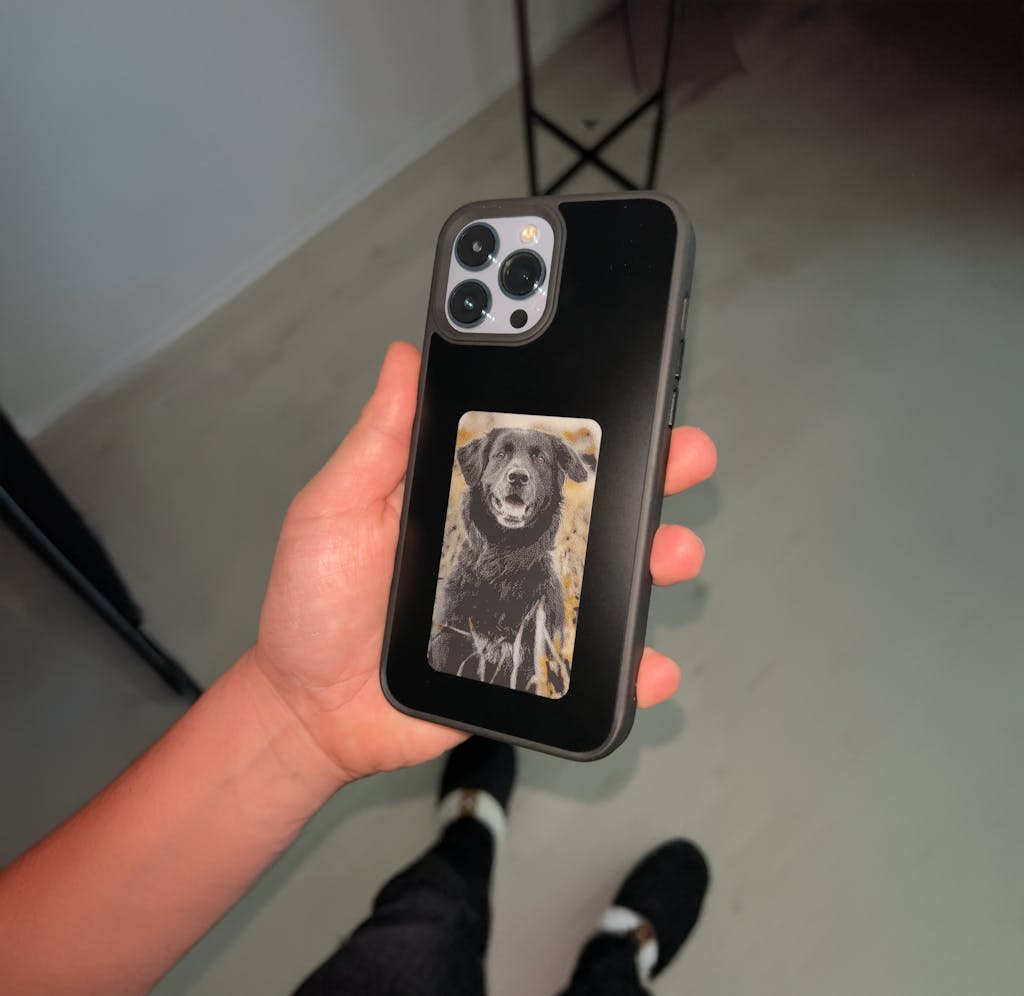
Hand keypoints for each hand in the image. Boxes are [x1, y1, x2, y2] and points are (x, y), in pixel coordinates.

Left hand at [249, 342, 715, 783]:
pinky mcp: (525, 661)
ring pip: (608, 575)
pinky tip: (650, 664)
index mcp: (465, 499)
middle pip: (591, 504)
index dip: (581, 419)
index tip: (626, 383)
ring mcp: (521, 601)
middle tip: (683, 453)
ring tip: (673, 551)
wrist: (311, 709)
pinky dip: (633, 667)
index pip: (536, 449)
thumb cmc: (314, 605)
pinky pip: (591, 663)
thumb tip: (403, 359)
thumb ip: (376, 442)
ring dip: (655, 558)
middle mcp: (505, 543)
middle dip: (649, 473)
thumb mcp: (335, 509)